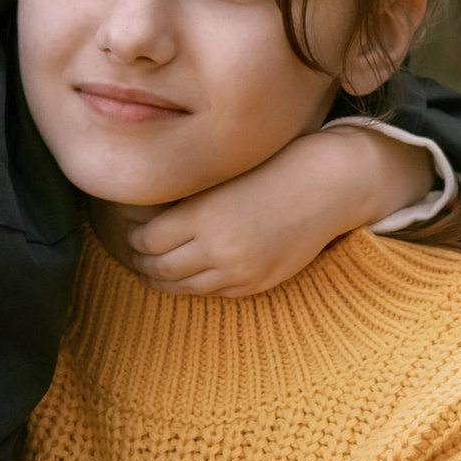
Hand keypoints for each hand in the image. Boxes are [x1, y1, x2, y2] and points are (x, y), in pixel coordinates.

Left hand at [125, 126, 419, 297]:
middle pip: (159, 268)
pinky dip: (197, 286)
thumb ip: (186, 200)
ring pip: (184, 288)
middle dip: (142, 262)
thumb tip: (146, 216)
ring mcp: (239, 271)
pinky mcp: (257, 283)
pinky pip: (215, 293)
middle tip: (135, 254)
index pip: (145, 240)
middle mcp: (217, 249)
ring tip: (153, 271)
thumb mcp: (221, 177)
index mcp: (202, 216)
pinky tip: (190, 276)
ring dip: (164, 280)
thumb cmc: (274, 168)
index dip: (133, 237)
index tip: (132, 231)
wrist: (328, 185)